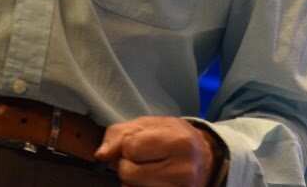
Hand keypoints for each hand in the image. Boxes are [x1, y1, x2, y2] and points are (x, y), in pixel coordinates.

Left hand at [95, 116, 219, 186]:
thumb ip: (120, 134)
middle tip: (145, 159)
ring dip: (132, 181)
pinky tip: (151, 182)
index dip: (128, 145)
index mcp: (179, 142)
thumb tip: (101, 155)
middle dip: (128, 164)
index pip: (130, 147)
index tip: (141, 145)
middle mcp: (184, 170)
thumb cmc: (175, 138)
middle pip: (128, 172)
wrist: (205, 159)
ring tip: (150, 171)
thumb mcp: (150, 125)